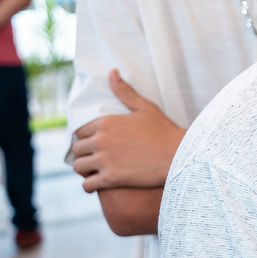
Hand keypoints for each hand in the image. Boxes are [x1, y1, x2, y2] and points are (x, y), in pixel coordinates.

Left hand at [71, 69, 186, 191]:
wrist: (180, 155)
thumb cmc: (165, 131)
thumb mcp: (145, 108)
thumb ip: (125, 91)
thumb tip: (112, 72)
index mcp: (106, 122)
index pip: (79, 131)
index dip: (85, 138)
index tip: (92, 143)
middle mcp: (101, 140)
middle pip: (76, 149)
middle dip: (84, 153)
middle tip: (94, 157)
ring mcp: (104, 160)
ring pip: (78, 166)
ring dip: (84, 169)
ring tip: (94, 170)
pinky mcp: (111, 178)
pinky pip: (87, 185)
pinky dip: (89, 186)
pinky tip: (98, 184)